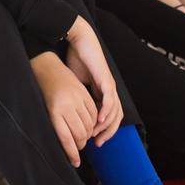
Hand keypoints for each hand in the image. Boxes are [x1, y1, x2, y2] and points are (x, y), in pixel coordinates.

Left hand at [31, 52, 96, 165]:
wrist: (47, 70)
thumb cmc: (42, 94)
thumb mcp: (45, 112)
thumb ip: (56, 128)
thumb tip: (67, 148)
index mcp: (54, 113)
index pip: (65, 139)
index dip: (72, 153)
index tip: (75, 163)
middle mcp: (66, 107)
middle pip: (79, 134)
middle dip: (80, 145)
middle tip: (79, 147)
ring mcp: (76, 100)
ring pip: (89, 125)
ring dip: (88, 135)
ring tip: (83, 137)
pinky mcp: (84, 94)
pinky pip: (93, 114)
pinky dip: (93, 123)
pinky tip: (89, 125)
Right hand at [60, 16, 123, 146]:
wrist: (79, 41)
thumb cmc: (76, 59)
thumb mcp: (75, 83)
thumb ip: (75, 97)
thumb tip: (67, 112)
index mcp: (102, 92)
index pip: (108, 116)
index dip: (103, 130)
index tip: (93, 141)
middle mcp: (109, 91)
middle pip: (117, 117)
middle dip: (108, 132)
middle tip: (98, 144)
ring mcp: (110, 85)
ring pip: (115, 111)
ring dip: (107, 126)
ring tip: (97, 135)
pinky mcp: (107, 79)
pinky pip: (110, 99)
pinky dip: (106, 112)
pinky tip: (99, 120)